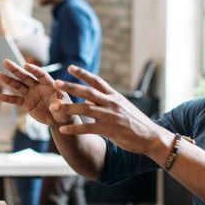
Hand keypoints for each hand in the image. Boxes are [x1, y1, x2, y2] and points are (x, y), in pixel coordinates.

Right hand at [0, 60, 72, 125]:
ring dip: (9, 81)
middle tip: (5, 62)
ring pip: (19, 86)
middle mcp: (38, 86)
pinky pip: (16, 100)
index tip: (26, 65)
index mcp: (49, 84)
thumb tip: (55, 105)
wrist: (59, 119)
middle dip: (16, 70)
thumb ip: (60, 105)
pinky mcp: (26, 103)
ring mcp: (31, 94)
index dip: (34, 70)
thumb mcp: (65, 108)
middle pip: (26, 76)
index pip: (41, 74)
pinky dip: (7, 98)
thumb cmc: (65, 111)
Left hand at [50, 65, 172, 157]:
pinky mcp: (110, 130)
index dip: (83, 73)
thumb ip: (107, 101)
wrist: (151, 137)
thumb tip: (90, 97)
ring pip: (85, 109)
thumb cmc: (136, 123)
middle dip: (70, 87)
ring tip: (53, 107)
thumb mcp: (123, 107)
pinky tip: (63, 129)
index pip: (97, 80)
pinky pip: (88, 128)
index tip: (70, 67)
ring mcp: (110, 116)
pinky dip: (74, 128)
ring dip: (68, 107)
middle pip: (87, 92)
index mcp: (115, 96)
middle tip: (55, 83)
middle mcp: (111, 103)